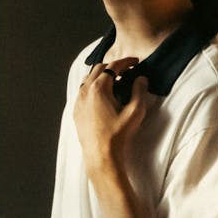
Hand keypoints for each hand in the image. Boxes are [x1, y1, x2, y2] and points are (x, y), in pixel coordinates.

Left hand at [74, 58, 147, 178]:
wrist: (101, 156)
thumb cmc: (118, 135)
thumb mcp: (135, 112)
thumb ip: (140, 91)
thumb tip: (141, 79)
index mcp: (99, 88)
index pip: (113, 66)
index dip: (126, 61)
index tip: (135, 62)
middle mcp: (85, 91)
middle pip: (99, 68)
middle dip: (114, 66)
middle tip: (127, 70)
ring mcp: (79, 101)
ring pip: (89, 78)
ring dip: (102, 75)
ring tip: (116, 81)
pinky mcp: (76, 111)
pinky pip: (83, 91)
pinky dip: (93, 86)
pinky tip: (103, 94)